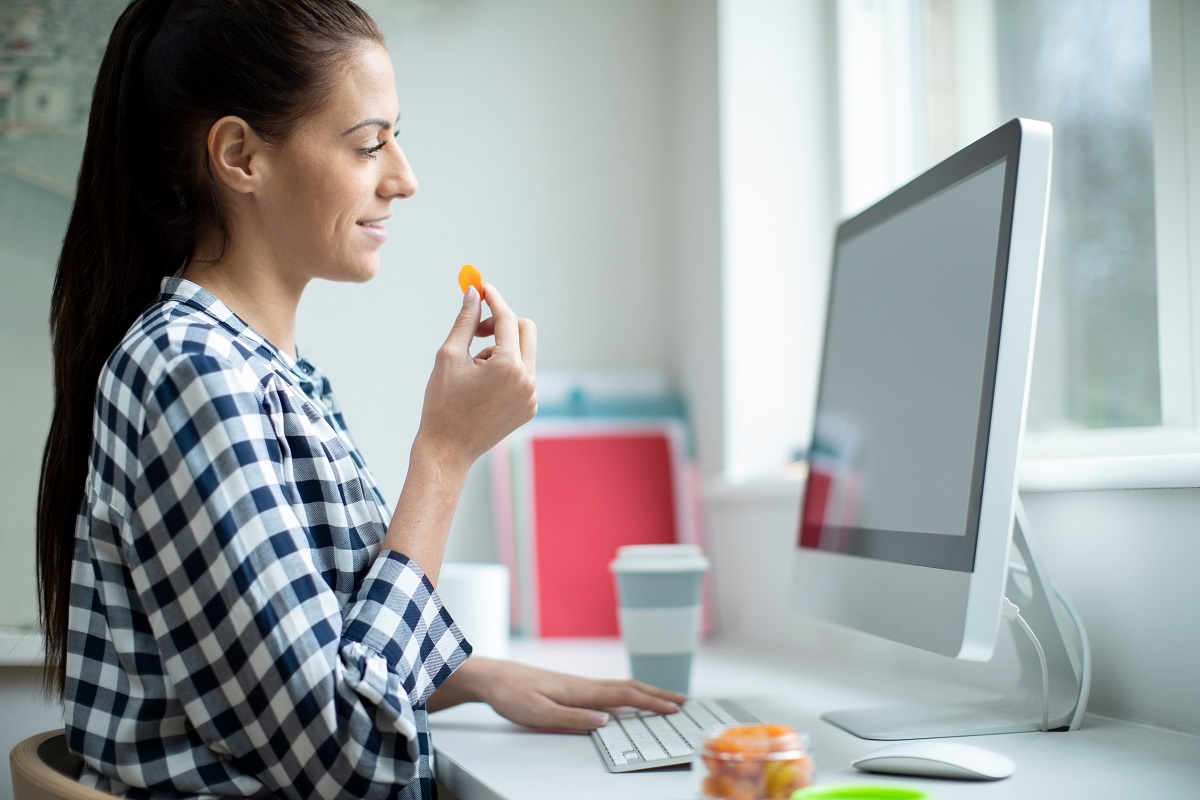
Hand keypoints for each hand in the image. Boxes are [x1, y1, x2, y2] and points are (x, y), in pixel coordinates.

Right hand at [415, 284, 536, 471]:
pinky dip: (506, 370)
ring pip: (523, 353)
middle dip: (502, 322)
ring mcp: (532, 396)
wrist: (447, 449)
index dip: (493, 299)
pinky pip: (523, 375)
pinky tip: (481, 388)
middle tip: (476, 330)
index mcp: (509, 366)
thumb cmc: (443, 403)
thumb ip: (465, 321)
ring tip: (473, 370)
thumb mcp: (449, 356)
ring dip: (501, 349)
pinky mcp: (530, 407)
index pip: (507, 318)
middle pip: (525, 329)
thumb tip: (473, 293)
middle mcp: (528, 380)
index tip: (481, 287)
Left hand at [428, 657, 687, 731]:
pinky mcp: (570, 687)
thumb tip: (607, 721)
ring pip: (620, 687)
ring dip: (645, 693)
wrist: (492, 677)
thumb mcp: (539, 713)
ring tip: (663, 698)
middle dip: (657, 694)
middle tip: (682, 700)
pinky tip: (627, 700)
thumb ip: (573, 718)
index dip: (651, 702)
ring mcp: (578, 684)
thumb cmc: (513, 695)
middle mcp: (584, 684)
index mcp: (581, 690)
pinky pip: (608, 690)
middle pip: (629, 688)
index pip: (625, 696)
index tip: (675, 707)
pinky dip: (627, 694)